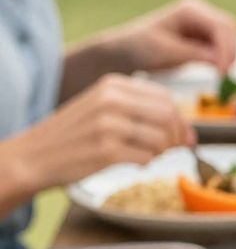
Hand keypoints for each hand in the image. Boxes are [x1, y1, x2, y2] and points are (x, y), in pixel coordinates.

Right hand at [18, 74, 191, 191]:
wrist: (35, 155)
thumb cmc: (74, 135)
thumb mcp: (102, 107)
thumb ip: (139, 110)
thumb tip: (187, 132)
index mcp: (113, 85)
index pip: (165, 98)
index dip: (180, 120)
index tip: (183, 136)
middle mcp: (111, 101)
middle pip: (167, 117)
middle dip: (176, 137)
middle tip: (172, 150)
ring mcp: (108, 126)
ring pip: (160, 139)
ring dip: (162, 152)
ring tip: (148, 156)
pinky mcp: (106, 152)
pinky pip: (146, 158)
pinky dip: (148, 163)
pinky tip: (136, 163)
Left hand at [119, 0, 235, 73]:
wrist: (128, 51)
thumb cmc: (140, 48)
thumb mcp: (165, 52)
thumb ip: (194, 53)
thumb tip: (220, 61)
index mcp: (190, 10)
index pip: (221, 26)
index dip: (227, 49)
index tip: (222, 73)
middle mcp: (200, 12)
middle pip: (231, 28)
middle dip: (231, 52)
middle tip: (222, 76)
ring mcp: (203, 23)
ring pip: (230, 37)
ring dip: (228, 55)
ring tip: (217, 74)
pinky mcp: (204, 36)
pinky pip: (223, 46)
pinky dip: (222, 58)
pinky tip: (214, 70)